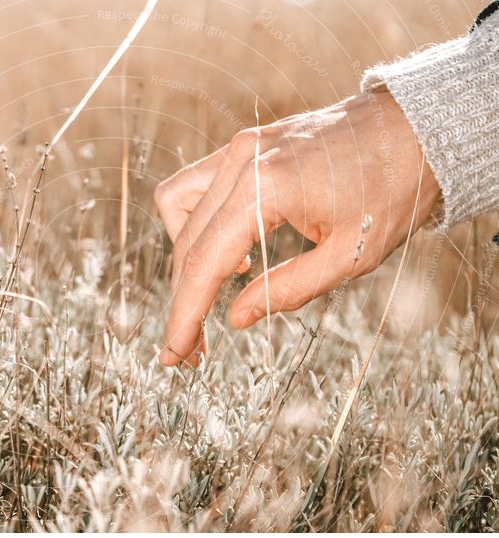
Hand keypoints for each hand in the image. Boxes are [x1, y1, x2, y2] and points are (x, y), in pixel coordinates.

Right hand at [154, 87, 440, 365]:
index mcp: (267, 187)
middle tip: (193, 347)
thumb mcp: (352, 255)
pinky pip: (196, 185)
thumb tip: (235, 317)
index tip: (173, 354)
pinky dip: (198, 222)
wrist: (419, 126)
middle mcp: (242, 161)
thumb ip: (288, 289)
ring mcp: (240, 147)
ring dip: (183, 258)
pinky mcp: (245, 144)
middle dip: (183, 299)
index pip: (204, 262)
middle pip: (186, 242)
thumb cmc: (394, 189)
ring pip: (178, 207)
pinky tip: (229, 249)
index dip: (184, 315)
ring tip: (209, 293)